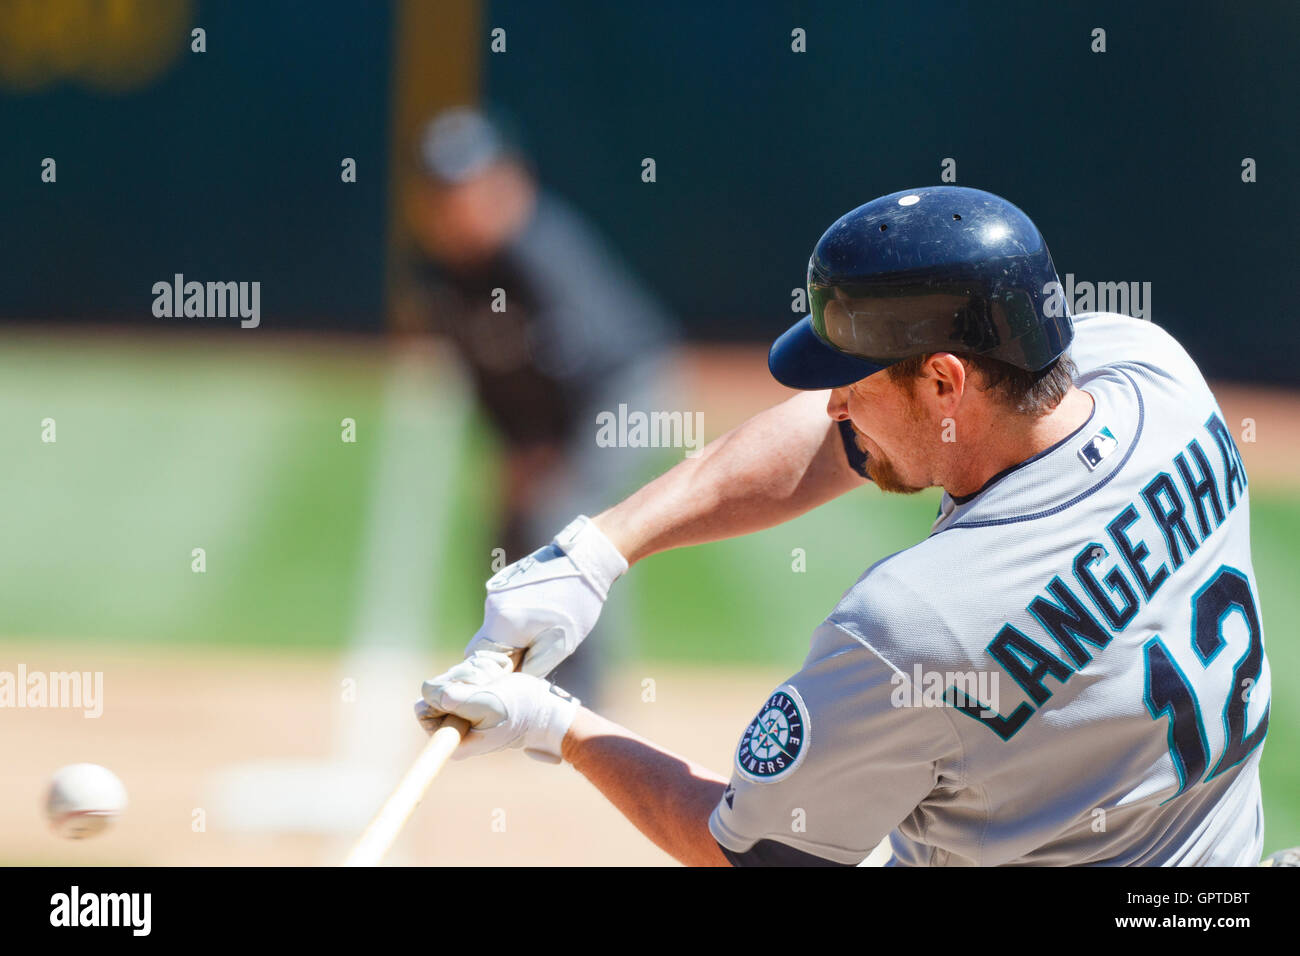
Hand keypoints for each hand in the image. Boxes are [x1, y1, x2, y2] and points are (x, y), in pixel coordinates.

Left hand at [416, 649, 580, 762]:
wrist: (546, 711)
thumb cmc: (520, 710)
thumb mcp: (485, 703)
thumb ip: (454, 698)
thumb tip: (426, 691)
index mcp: (451, 739)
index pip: (424, 709)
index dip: (442, 692)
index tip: (469, 692)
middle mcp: (453, 729)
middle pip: (437, 691)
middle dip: (461, 679)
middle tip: (487, 684)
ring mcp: (464, 714)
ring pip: (452, 680)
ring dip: (474, 673)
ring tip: (496, 682)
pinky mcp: (474, 701)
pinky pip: (465, 677)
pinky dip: (479, 672)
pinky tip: (497, 677)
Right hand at [464, 515, 627, 676]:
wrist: (585, 559)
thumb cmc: (577, 602)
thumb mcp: (561, 644)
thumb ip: (532, 668)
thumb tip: (514, 682)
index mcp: (502, 622)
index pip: (483, 662)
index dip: (495, 677)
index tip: (511, 686)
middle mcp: (492, 606)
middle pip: (484, 648)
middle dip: (501, 663)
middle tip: (527, 667)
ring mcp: (495, 594)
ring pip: (493, 633)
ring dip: (510, 644)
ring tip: (539, 642)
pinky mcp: (503, 587)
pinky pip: (501, 618)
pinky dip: (513, 629)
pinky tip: (538, 625)